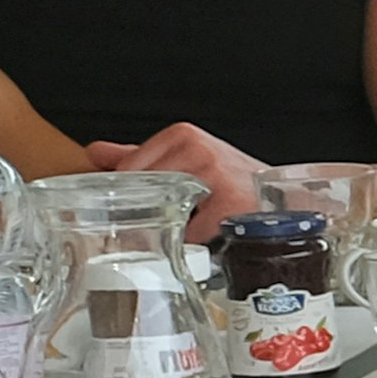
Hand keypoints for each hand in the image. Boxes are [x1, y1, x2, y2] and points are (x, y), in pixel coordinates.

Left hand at [108, 122, 276, 229]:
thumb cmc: (232, 181)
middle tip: (135, 229)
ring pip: (165, 209)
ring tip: (167, 233)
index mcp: (183, 136)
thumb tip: (94, 153)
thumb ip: (137, 155)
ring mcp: (215, 175)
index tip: (114, 209)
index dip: (121, 192)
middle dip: (139, 212)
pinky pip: (191, 231)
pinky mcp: (229, 203)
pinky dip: (189, 241)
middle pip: (145, 189)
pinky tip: (194, 239)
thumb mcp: (184, 160)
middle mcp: (198, 151)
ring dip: (163, 226)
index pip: (129, 167)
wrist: (282, 199)